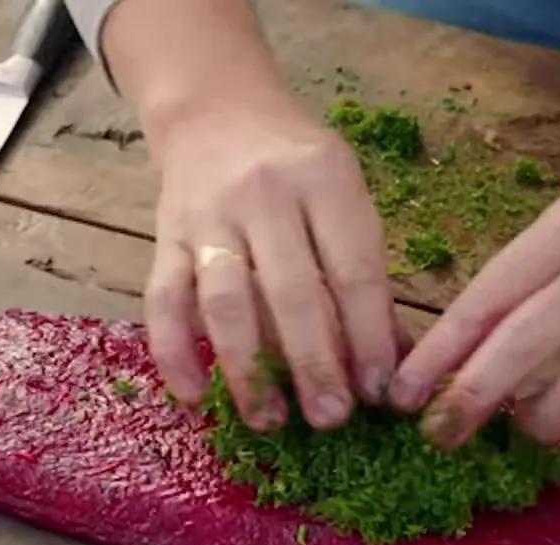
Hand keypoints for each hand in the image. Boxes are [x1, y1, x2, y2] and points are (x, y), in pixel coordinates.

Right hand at [144, 94, 403, 429]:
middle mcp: (264, 195)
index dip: (369, 335)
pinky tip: (194, 397)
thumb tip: (396, 364)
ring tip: (270, 419)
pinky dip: (174, 353)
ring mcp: (208, 217)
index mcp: (324, 179)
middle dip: (314, 363)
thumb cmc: (297, 166)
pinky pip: (163, 301)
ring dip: (247, 368)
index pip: (352, 269)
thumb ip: (364, 273)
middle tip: (332, 419)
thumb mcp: (343, 196)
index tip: (380, 391)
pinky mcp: (165, 238)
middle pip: (291, 291)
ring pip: (226, 301)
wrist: (217, 111)